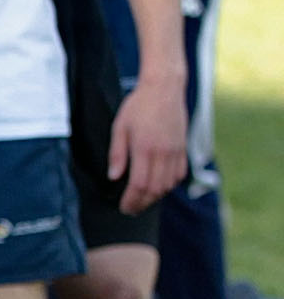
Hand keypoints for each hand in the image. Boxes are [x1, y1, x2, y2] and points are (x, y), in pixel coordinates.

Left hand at [109, 72, 188, 212]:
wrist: (164, 89)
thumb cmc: (138, 106)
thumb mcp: (120, 127)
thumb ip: (117, 154)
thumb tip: (114, 177)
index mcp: (145, 148)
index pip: (139, 185)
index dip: (131, 200)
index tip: (124, 207)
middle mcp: (163, 153)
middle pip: (155, 190)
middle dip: (142, 203)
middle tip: (131, 209)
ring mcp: (176, 151)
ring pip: (168, 185)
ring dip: (155, 196)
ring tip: (142, 200)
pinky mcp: (183, 148)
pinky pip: (179, 174)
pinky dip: (168, 185)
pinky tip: (158, 187)